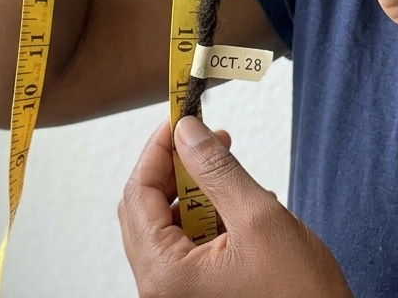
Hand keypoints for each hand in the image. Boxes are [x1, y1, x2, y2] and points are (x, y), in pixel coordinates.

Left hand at [119, 117, 351, 297]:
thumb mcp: (259, 218)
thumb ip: (218, 170)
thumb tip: (188, 132)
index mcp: (165, 275)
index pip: (138, 195)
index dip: (157, 149)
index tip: (179, 118)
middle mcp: (162, 289)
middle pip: (146, 210)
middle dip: (175, 168)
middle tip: (204, 137)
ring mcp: (179, 294)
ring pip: (168, 226)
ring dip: (194, 192)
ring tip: (230, 172)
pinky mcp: (198, 295)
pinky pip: (188, 245)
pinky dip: (208, 218)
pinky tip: (239, 206)